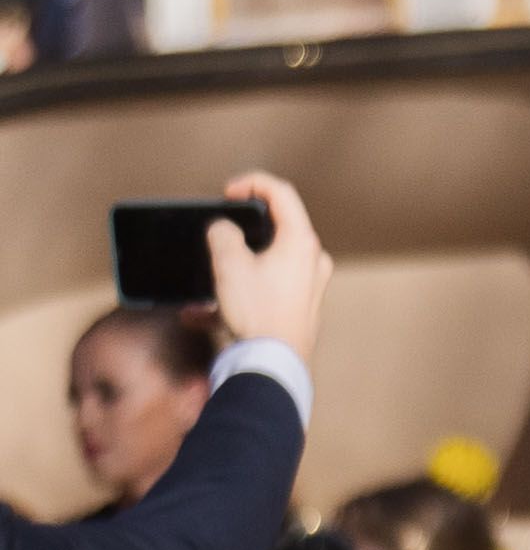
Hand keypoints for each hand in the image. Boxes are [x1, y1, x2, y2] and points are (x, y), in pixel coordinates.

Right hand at [207, 176, 326, 355]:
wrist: (272, 365)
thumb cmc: (257, 314)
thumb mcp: (229, 267)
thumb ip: (223, 237)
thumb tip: (223, 228)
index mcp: (301, 242)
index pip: (282, 194)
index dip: (253, 183)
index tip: (228, 191)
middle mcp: (311, 261)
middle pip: (275, 230)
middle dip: (240, 231)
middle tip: (217, 232)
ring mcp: (307, 286)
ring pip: (263, 266)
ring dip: (230, 271)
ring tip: (203, 281)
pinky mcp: (297, 310)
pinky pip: (261, 294)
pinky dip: (233, 297)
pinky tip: (199, 315)